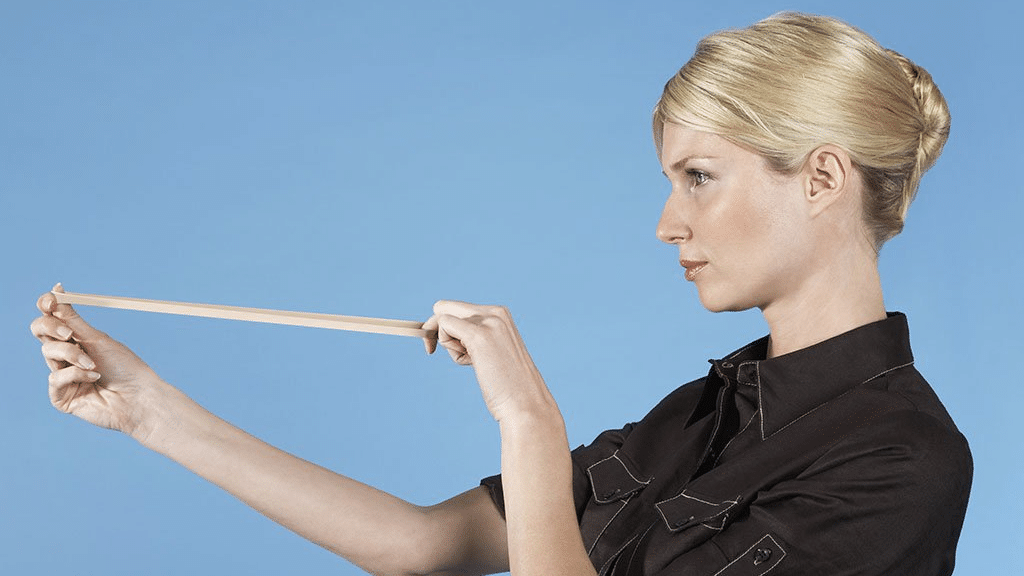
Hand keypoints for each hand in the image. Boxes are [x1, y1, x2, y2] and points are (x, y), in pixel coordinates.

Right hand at [30, 284, 164, 439]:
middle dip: (51, 326)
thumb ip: (73, 321)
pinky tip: (94, 378)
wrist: (139, 397)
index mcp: (77, 339)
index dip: (47, 304)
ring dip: (73, 355)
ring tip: (94, 365)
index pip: (52, 317)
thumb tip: (57, 293)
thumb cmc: (125, 368)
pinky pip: (55, 379)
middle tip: (69, 333)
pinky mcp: (60, 397)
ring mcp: (62, 376)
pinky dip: (75, 375)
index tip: (54, 297)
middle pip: (40, 330)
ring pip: (48, 352)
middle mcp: (66, 356)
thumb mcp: (98, 340)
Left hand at [423, 301, 554, 422]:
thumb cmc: (507, 386)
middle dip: (434, 328)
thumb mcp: (492, 352)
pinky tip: (468, 361)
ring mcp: (488, 322)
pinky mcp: (479, 335)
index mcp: (499, 315)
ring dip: (446, 342)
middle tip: (432, 349)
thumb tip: (442, 332)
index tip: (438, 345)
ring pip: (442, 316)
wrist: (525, 403)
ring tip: (472, 362)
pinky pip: (444, 325)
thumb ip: (473, 338)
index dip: (443, 326)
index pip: (457, 309)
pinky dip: (445, 343)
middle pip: (444, 307)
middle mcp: (494, 313)